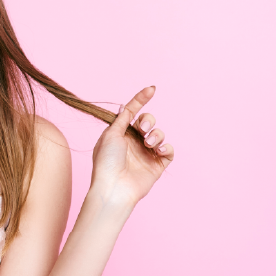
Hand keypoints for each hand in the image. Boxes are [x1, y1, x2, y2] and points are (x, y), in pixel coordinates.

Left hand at [89, 86, 173, 207]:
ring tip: (149, 143)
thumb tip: (125, 105)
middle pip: (148, 122)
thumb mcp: (111, 135)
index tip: (152, 89)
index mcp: (121, 134)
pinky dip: (166, 147)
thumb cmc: (107, 162)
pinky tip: (158, 150)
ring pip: (159, 134)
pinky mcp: (157, 165)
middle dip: (148, 121)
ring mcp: (146, 153)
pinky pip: (168, 150)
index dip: (141, 100)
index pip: (133, 112)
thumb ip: (121, 119)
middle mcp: (134, 142)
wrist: (114, 187)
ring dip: (156, 134)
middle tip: (142, 129)